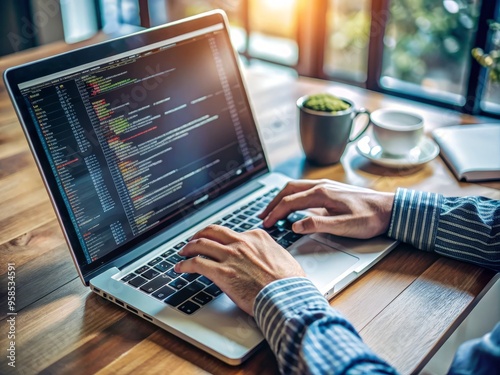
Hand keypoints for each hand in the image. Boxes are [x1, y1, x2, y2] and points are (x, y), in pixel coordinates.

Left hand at [175, 225, 305, 315]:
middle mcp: (242, 243)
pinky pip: (197, 263)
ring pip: (201, 244)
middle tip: (193, 241)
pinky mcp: (222, 272)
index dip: (220, 238)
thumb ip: (268, 252)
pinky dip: (185, 264)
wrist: (286, 296)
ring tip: (183, 252)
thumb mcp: (282, 256)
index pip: (232, 233)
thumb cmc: (288, 282)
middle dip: (199, 235)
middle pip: (212, 231)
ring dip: (188, 248)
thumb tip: (264, 255)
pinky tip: (180, 268)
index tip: (216, 243)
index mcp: (257, 237)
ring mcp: (231, 256)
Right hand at [259, 179, 394, 238]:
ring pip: (295, 187)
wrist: (389, 208)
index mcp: (321, 193)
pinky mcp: (330, 190)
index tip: (266, 224)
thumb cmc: (370, 217)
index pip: (289, 202)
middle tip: (263, 216)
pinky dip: (291, 196)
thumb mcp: (345, 226)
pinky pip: (304, 189)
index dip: (275, 213)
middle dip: (272, 203)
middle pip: (288, 190)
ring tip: (272, 210)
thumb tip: (295, 225)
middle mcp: (321, 185)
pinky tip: (292, 205)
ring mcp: (325, 186)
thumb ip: (318, 225)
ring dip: (281, 198)